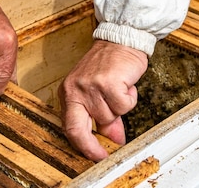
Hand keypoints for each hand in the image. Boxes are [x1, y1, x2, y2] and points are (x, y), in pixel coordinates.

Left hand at [58, 40, 147, 160]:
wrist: (121, 40)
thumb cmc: (109, 65)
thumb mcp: (98, 92)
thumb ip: (104, 117)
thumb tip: (113, 140)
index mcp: (69, 93)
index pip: (70, 128)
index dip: (84, 146)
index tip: (97, 157)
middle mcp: (76, 90)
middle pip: (88, 126)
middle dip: (102, 133)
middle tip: (116, 133)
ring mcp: (91, 86)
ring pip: (110, 116)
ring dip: (120, 106)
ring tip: (119, 88)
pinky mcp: (109, 83)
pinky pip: (124, 105)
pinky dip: (130, 98)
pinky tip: (126, 84)